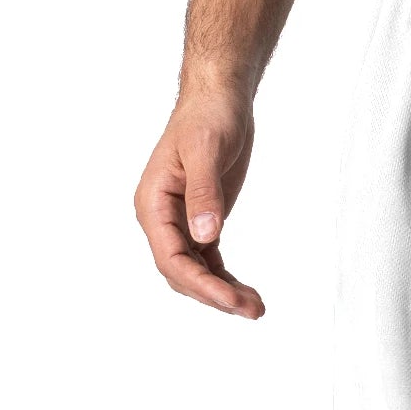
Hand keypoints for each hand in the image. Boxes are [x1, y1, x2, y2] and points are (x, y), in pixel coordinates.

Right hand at [134, 89, 264, 318]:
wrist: (219, 98)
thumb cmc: (209, 117)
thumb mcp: (207, 150)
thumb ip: (204, 193)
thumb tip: (204, 235)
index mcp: (153, 203)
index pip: (171, 258)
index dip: (201, 284)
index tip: (233, 300)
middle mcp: (161, 218)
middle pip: (182, 273)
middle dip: (215, 296)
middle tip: (255, 310)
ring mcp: (180, 222)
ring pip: (196, 273)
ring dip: (223, 293)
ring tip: (257, 308)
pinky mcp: (201, 222)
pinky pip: (208, 262)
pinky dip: (226, 279)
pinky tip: (248, 292)